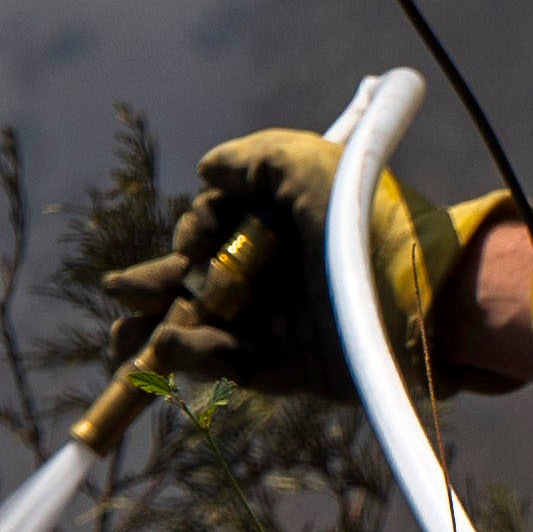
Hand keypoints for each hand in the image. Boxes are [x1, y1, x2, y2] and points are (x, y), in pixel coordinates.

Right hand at [107, 129, 440, 398]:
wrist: (414, 291)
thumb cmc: (359, 218)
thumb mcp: (300, 163)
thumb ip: (250, 160)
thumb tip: (206, 172)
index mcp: (279, 228)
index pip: (215, 233)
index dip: (193, 234)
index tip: (193, 240)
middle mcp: (277, 276)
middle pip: (197, 285)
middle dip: (150, 292)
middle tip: (118, 298)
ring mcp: (283, 325)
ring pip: (204, 331)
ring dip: (157, 333)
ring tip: (121, 338)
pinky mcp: (293, 371)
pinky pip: (233, 368)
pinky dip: (196, 357)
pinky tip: (169, 346)